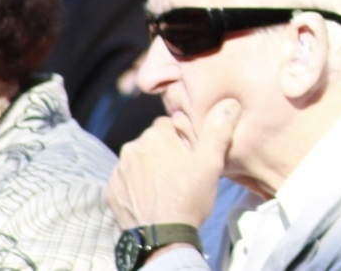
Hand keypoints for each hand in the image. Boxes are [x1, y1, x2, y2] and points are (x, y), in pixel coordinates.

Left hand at [108, 98, 239, 228]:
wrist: (161, 237)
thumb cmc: (188, 197)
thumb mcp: (211, 163)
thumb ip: (219, 130)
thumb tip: (229, 104)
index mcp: (156, 136)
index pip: (169, 124)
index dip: (183, 138)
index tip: (192, 155)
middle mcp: (132, 148)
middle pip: (153, 141)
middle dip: (165, 151)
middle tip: (182, 172)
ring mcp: (118, 171)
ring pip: (139, 160)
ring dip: (150, 168)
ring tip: (167, 188)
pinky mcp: (111, 191)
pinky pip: (127, 179)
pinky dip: (137, 185)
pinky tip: (152, 198)